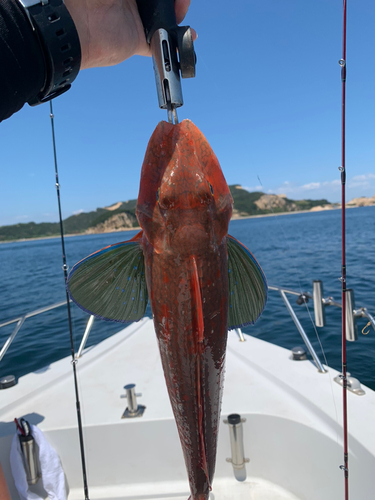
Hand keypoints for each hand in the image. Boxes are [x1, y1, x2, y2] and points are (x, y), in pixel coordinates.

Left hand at [64, 0, 193, 69]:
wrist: (77, 24)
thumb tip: (157, 0)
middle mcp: (133, 1)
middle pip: (161, 1)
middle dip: (174, 1)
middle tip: (179, 2)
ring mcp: (137, 20)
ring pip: (165, 17)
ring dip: (178, 14)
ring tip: (180, 12)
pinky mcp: (139, 41)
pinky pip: (162, 41)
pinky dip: (176, 41)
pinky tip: (187, 36)